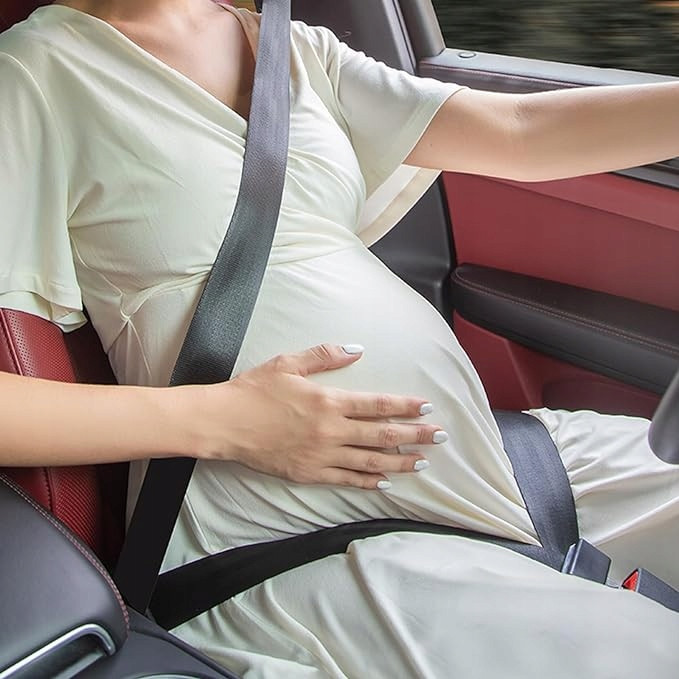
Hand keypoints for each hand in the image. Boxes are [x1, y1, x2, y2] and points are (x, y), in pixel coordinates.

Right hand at [198, 344, 445, 488]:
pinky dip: (368, 481)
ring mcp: (321, 455)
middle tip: (440, 438)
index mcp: (328, 401)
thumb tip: (356, 349)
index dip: (405, 407)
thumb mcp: (288, 363)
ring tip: (422, 462)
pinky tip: (385, 481)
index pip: (377, 404)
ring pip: (370, 461)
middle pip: (382, 434)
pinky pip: (345, 479)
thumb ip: (325, 356)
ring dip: (399, 461)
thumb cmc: (254, 390)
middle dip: (415, 436)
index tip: (426, 408)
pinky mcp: (308, 473)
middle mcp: (330, 430)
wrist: (223, 423)